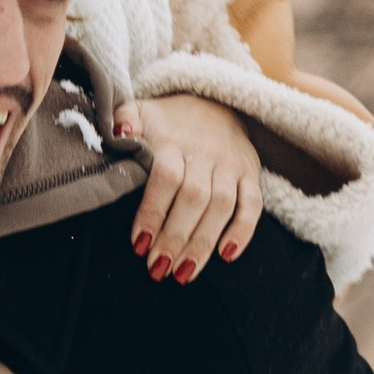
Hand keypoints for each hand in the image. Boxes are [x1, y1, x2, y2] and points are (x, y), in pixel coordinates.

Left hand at [117, 93, 262, 282]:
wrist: (214, 100)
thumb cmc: (169, 120)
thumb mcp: (142, 111)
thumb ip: (125, 119)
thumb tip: (119, 132)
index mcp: (175, 142)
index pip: (165, 177)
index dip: (153, 212)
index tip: (138, 244)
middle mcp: (206, 154)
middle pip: (193, 198)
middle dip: (175, 237)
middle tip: (158, 269)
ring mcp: (230, 166)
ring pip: (221, 207)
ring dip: (203, 243)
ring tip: (184, 273)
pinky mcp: (251, 174)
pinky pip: (253, 205)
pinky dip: (243, 231)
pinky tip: (227, 256)